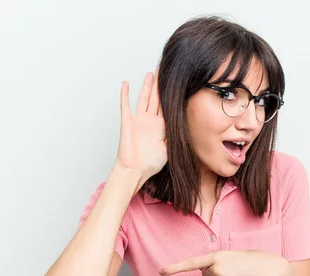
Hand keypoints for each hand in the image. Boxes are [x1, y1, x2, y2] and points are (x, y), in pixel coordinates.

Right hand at [115, 67, 166, 182]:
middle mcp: (150, 121)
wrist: (135, 171)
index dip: (172, 94)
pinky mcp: (127, 123)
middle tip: (165, 71)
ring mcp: (138, 120)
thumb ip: (174, 136)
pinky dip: (125, 95)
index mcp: (161, 126)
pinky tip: (126, 84)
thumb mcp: (169, 149)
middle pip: (156, 98)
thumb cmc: (150, 164)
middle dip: (160, 85)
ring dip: (147, 86)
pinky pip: (126, 106)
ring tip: (150, 74)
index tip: (177, 83)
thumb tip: (185, 125)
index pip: (168, 106)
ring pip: (144, 98)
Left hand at [159, 250, 294, 275]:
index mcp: (218, 256)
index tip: (162, 272)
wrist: (273, 273)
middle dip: (213, 274)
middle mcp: (218, 270)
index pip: (192, 263)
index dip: (175, 268)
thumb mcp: (234, 253)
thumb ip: (218, 260)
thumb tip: (205, 272)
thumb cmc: (255, 260)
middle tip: (231, 271)